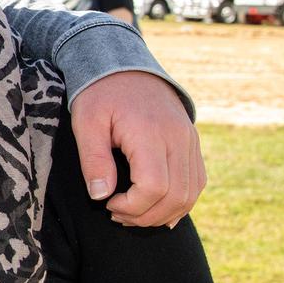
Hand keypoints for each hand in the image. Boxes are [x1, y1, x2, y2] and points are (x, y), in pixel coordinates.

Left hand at [70, 71, 205, 226]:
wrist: (124, 65)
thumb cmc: (100, 93)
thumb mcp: (86, 121)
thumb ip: (93, 159)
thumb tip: (101, 196)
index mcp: (150, 132)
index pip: (154, 187)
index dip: (132, 206)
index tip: (107, 203)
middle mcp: (178, 138)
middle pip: (176, 196)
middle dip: (145, 216)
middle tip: (117, 214)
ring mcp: (190, 141)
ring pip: (190, 194)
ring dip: (163, 214)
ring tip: (132, 213)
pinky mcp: (193, 143)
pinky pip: (197, 182)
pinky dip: (180, 202)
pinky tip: (157, 209)